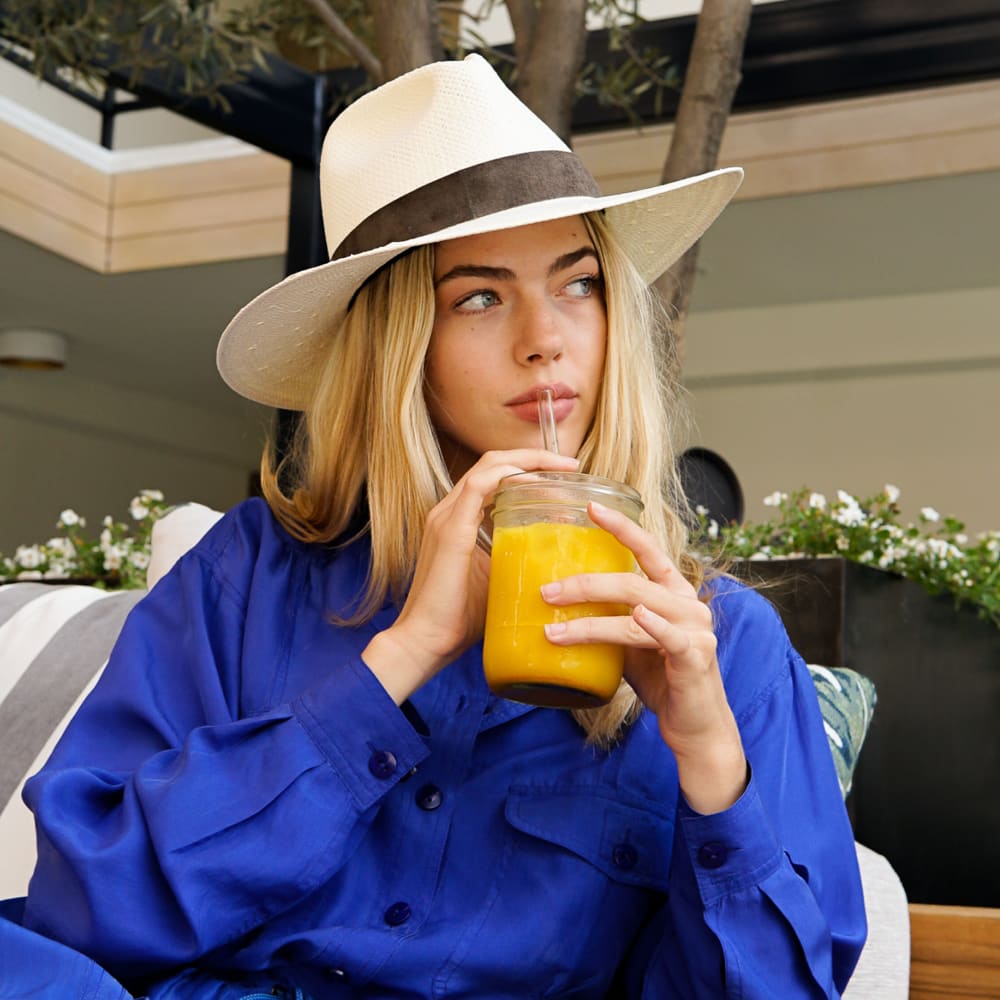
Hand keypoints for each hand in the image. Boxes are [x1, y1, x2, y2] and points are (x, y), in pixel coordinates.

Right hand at [362, 449, 578, 702]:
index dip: (529, 467)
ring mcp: (446, 517)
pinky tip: (533, 482)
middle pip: (493, 462)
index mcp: (459, 519)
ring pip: (488, 467)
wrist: (424, 641)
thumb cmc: (459, 618)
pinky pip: (478, 487)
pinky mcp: (449, 530)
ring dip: (527, 462)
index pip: (495, 475)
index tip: (565, 473)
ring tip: (562, 468)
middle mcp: (449, 510)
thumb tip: (556, 555)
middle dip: (535, 457)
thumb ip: (517, 558)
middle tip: (571, 465)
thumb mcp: (498, 578)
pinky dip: (507, 477)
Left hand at [541, 501, 746, 812]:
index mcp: (672, 592)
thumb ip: (610, 618)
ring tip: (553, 628)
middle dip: (585, 583)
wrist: (694, 726)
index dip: (621, 526)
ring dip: (590, 619)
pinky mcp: (696, 656)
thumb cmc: (662, 679)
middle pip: (631, 581)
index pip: (648, 549)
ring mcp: (694, 628)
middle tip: (546, 591)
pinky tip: (634, 619)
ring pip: (638, 608)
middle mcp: (686, 603)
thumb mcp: (631, 642)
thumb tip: (556, 608)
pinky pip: (667, 636)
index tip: (590, 506)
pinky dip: (648, 625)